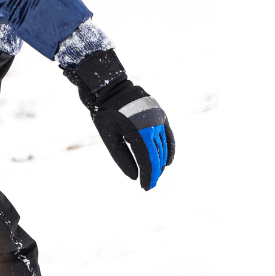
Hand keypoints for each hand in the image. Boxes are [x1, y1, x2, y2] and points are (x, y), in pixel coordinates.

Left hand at [63, 49, 174, 189]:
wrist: (111, 87)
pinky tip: (167, 161)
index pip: (146, 160)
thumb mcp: (109, 137)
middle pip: (156, 155)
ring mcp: (158, 118)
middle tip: (149, 185)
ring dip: (160, 163)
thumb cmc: (105, 114)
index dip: (147, 176)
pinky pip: (168, 135)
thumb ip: (122, 158)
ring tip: (156, 175)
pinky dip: (169, 148)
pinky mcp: (161, 114)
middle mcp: (151, 124)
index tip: (146, 188)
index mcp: (137, 131)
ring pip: (163, 146)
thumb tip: (135, 176)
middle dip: (154, 172)